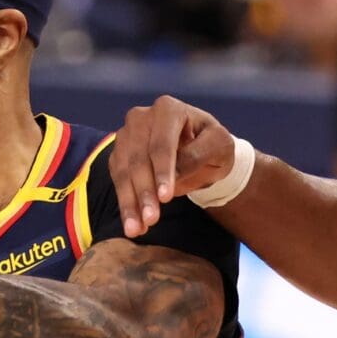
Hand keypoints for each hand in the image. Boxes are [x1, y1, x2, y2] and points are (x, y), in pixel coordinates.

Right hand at [109, 97, 239, 237]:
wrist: (200, 150)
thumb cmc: (212, 145)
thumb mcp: (219, 146)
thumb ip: (198, 155)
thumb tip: (173, 175)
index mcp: (168, 109)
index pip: (162, 143)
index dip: (162, 171)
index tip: (166, 198)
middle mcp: (141, 118)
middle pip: (138, 158)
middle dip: (144, 192)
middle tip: (151, 220)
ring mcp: (126, 135)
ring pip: (123, 171)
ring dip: (130, 202)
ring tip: (137, 228)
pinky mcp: (118, 154)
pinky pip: (117, 180)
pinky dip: (125, 204)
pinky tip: (132, 223)